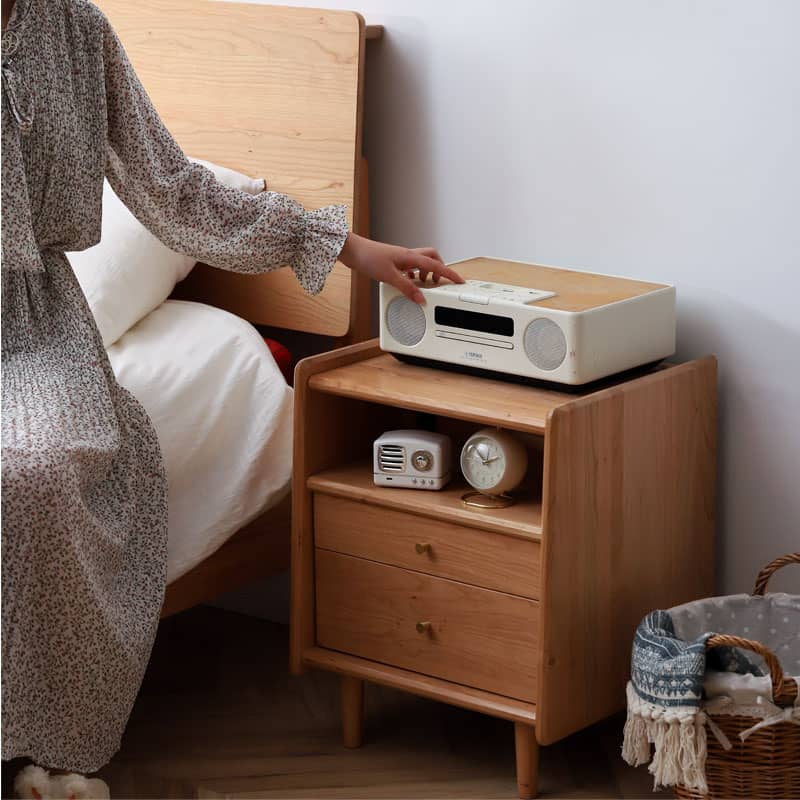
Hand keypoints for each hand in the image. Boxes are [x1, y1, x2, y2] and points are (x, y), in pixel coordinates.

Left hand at [339, 232, 463, 303]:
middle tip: (439, 283)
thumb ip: (407, 289)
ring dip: (425, 274)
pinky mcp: (392, 262)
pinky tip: (406, 284)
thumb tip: (421, 299)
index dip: (450, 274)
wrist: (352, 251)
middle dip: (439, 270)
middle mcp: (407, 256)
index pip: (436, 266)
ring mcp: (400, 258)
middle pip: (432, 258)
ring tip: (422, 286)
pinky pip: (409, 268)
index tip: (460, 281)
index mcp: (411, 257)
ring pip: (421, 263)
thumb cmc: (368, 258)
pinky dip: (412, 276)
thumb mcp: (390, 277)